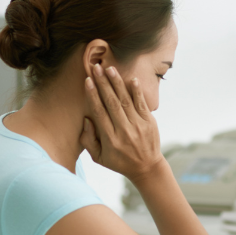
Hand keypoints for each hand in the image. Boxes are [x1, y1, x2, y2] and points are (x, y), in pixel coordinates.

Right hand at [80, 64, 163, 183]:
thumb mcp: (98, 158)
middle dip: (103, 83)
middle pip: (111, 103)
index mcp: (110, 139)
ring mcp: (138, 126)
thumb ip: (88, 140)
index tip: (88, 81)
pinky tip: (131, 79)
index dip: (93, 95)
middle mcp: (124, 131)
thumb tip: (86, 120)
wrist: (147, 167)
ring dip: (117, 83)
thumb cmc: (119, 161)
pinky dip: (136, 91)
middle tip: (96, 67)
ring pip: (125, 100)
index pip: (99, 112)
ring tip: (110, 68)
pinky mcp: (149, 122)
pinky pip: (142, 104)